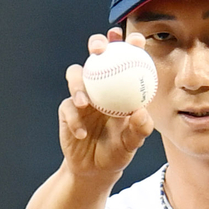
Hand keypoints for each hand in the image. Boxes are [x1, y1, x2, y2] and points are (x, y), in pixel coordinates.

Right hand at [59, 29, 153, 183]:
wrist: (97, 169)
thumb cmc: (119, 151)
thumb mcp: (132, 143)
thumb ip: (140, 129)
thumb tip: (141, 112)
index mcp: (120, 87)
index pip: (125, 59)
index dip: (129, 44)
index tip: (135, 39)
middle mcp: (101, 85)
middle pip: (96, 55)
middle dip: (97, 44)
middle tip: (100, 49)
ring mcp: (83, 96)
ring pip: (75, 75)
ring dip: (78, 85)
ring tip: (85, 102)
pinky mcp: (67, 110)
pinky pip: (68, 108)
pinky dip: (74, 120)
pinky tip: (82, 133)